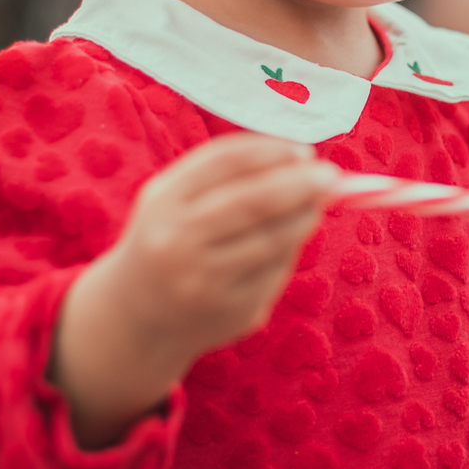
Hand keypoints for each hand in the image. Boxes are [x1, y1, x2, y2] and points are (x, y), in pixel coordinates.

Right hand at [51, 134, 339, 447]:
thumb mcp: (175, 199)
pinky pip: (274, 272)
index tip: (303, 150)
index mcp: (162, 202)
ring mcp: (203, 281)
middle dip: (298, 185)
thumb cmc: (170, 240)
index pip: (224, 163)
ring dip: (304, 219)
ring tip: (316, 207)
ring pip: (270, 241)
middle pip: (251, 203)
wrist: (137, 317)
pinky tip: (288, 244)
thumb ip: (229, 172)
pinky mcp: (230, 311)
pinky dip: (289, 252)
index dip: (270, 153)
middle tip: (331, 176)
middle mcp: (177, 242)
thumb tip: (303, 158)